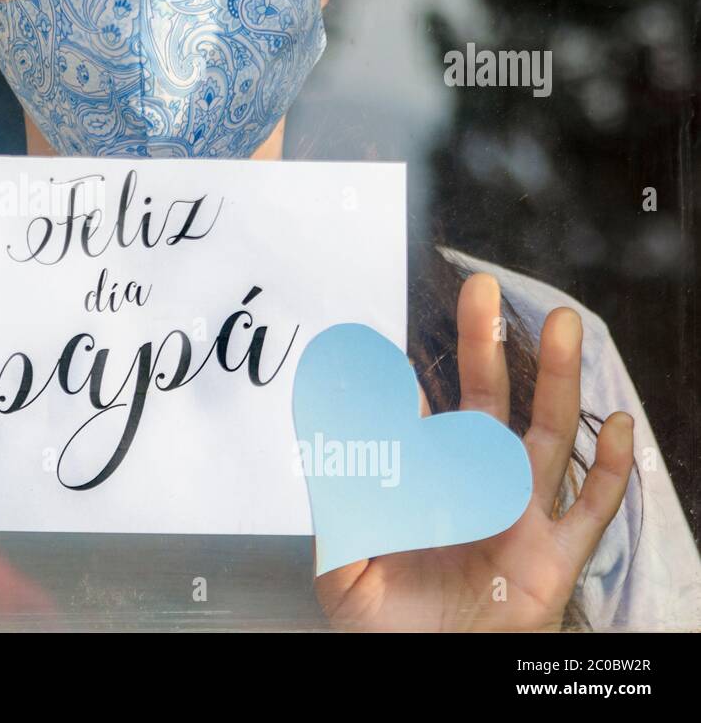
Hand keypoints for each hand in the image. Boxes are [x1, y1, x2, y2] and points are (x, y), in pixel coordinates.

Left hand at [314, 273, 633, 630]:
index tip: (384, 346)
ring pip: (549, 433)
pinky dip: (611, 468)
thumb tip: (334, 445)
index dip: (403, 381)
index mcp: (426, 480)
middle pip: (490, 400)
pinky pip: (592, 508)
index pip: (418, 416)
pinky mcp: (554, 556)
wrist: (421, 665)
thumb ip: (337, 509)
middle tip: (480, 288)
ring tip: (561, 325)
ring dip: (558, 379)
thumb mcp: (342, 566)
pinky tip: (620, 426)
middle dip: (487, 344)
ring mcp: (522, 513)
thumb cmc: (382, 620)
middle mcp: (478, 483)